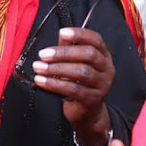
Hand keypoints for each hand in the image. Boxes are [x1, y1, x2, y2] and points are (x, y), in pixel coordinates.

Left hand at [32, 27, 114, 145]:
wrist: (87, 111)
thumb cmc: (80, 82)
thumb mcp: (75, 62)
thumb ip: (69, 48)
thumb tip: (61, 35)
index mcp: (103, 55)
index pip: (95, 39)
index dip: (79, 34)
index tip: (62, 33)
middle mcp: (106, 69)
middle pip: (88, 55)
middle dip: (63, 53)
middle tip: (43, 54)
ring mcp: (102, 85)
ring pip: (81, 72)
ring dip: (56, 68)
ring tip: (39, 68)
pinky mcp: (92, 99)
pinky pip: (73, 89)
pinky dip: (54, 84)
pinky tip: (42, 81)